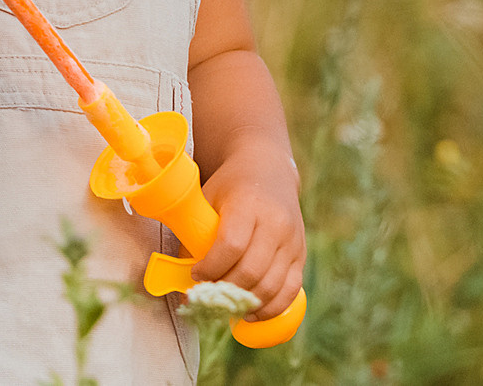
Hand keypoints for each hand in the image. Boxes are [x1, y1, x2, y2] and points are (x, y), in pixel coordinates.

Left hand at [191, 144, 303, 321]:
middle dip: (225, 290)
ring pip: (271, 286)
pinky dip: (270, 308)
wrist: (268, 171)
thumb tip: (181, 280)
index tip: (197, 275)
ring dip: (245, 303)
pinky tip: (251, 312)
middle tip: (209, 295)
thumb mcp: (207, 199)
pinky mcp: (301, 255)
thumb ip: (195, 235)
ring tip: (226, 306)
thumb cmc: (229, 187)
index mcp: (249, 204)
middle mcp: (275, 223)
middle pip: (251, 270)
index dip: (211, 267)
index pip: (231, 245)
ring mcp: (292, 241)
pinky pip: (290, 290)